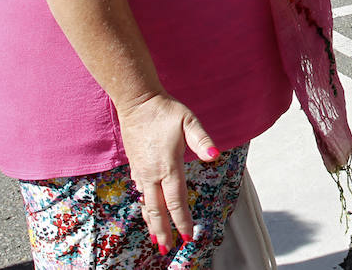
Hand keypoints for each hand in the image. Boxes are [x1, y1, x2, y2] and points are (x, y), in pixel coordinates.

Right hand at [116, 93, 218, 253]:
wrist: (138, 102)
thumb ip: (203, 140)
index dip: (182, 221)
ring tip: (156, 239)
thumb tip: (216, 155)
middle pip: (157, 210)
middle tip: (167, 250)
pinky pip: (141, 192)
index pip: (176, 201)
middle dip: (163, 231)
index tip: (187, 237)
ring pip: (146, 203)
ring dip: (152, 222)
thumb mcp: (189, 122)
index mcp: (168, 167)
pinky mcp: (135, 166)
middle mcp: (152, 174)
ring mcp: (141, 171)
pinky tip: (148, 211)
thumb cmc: (166, 111)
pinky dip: (145, 206)